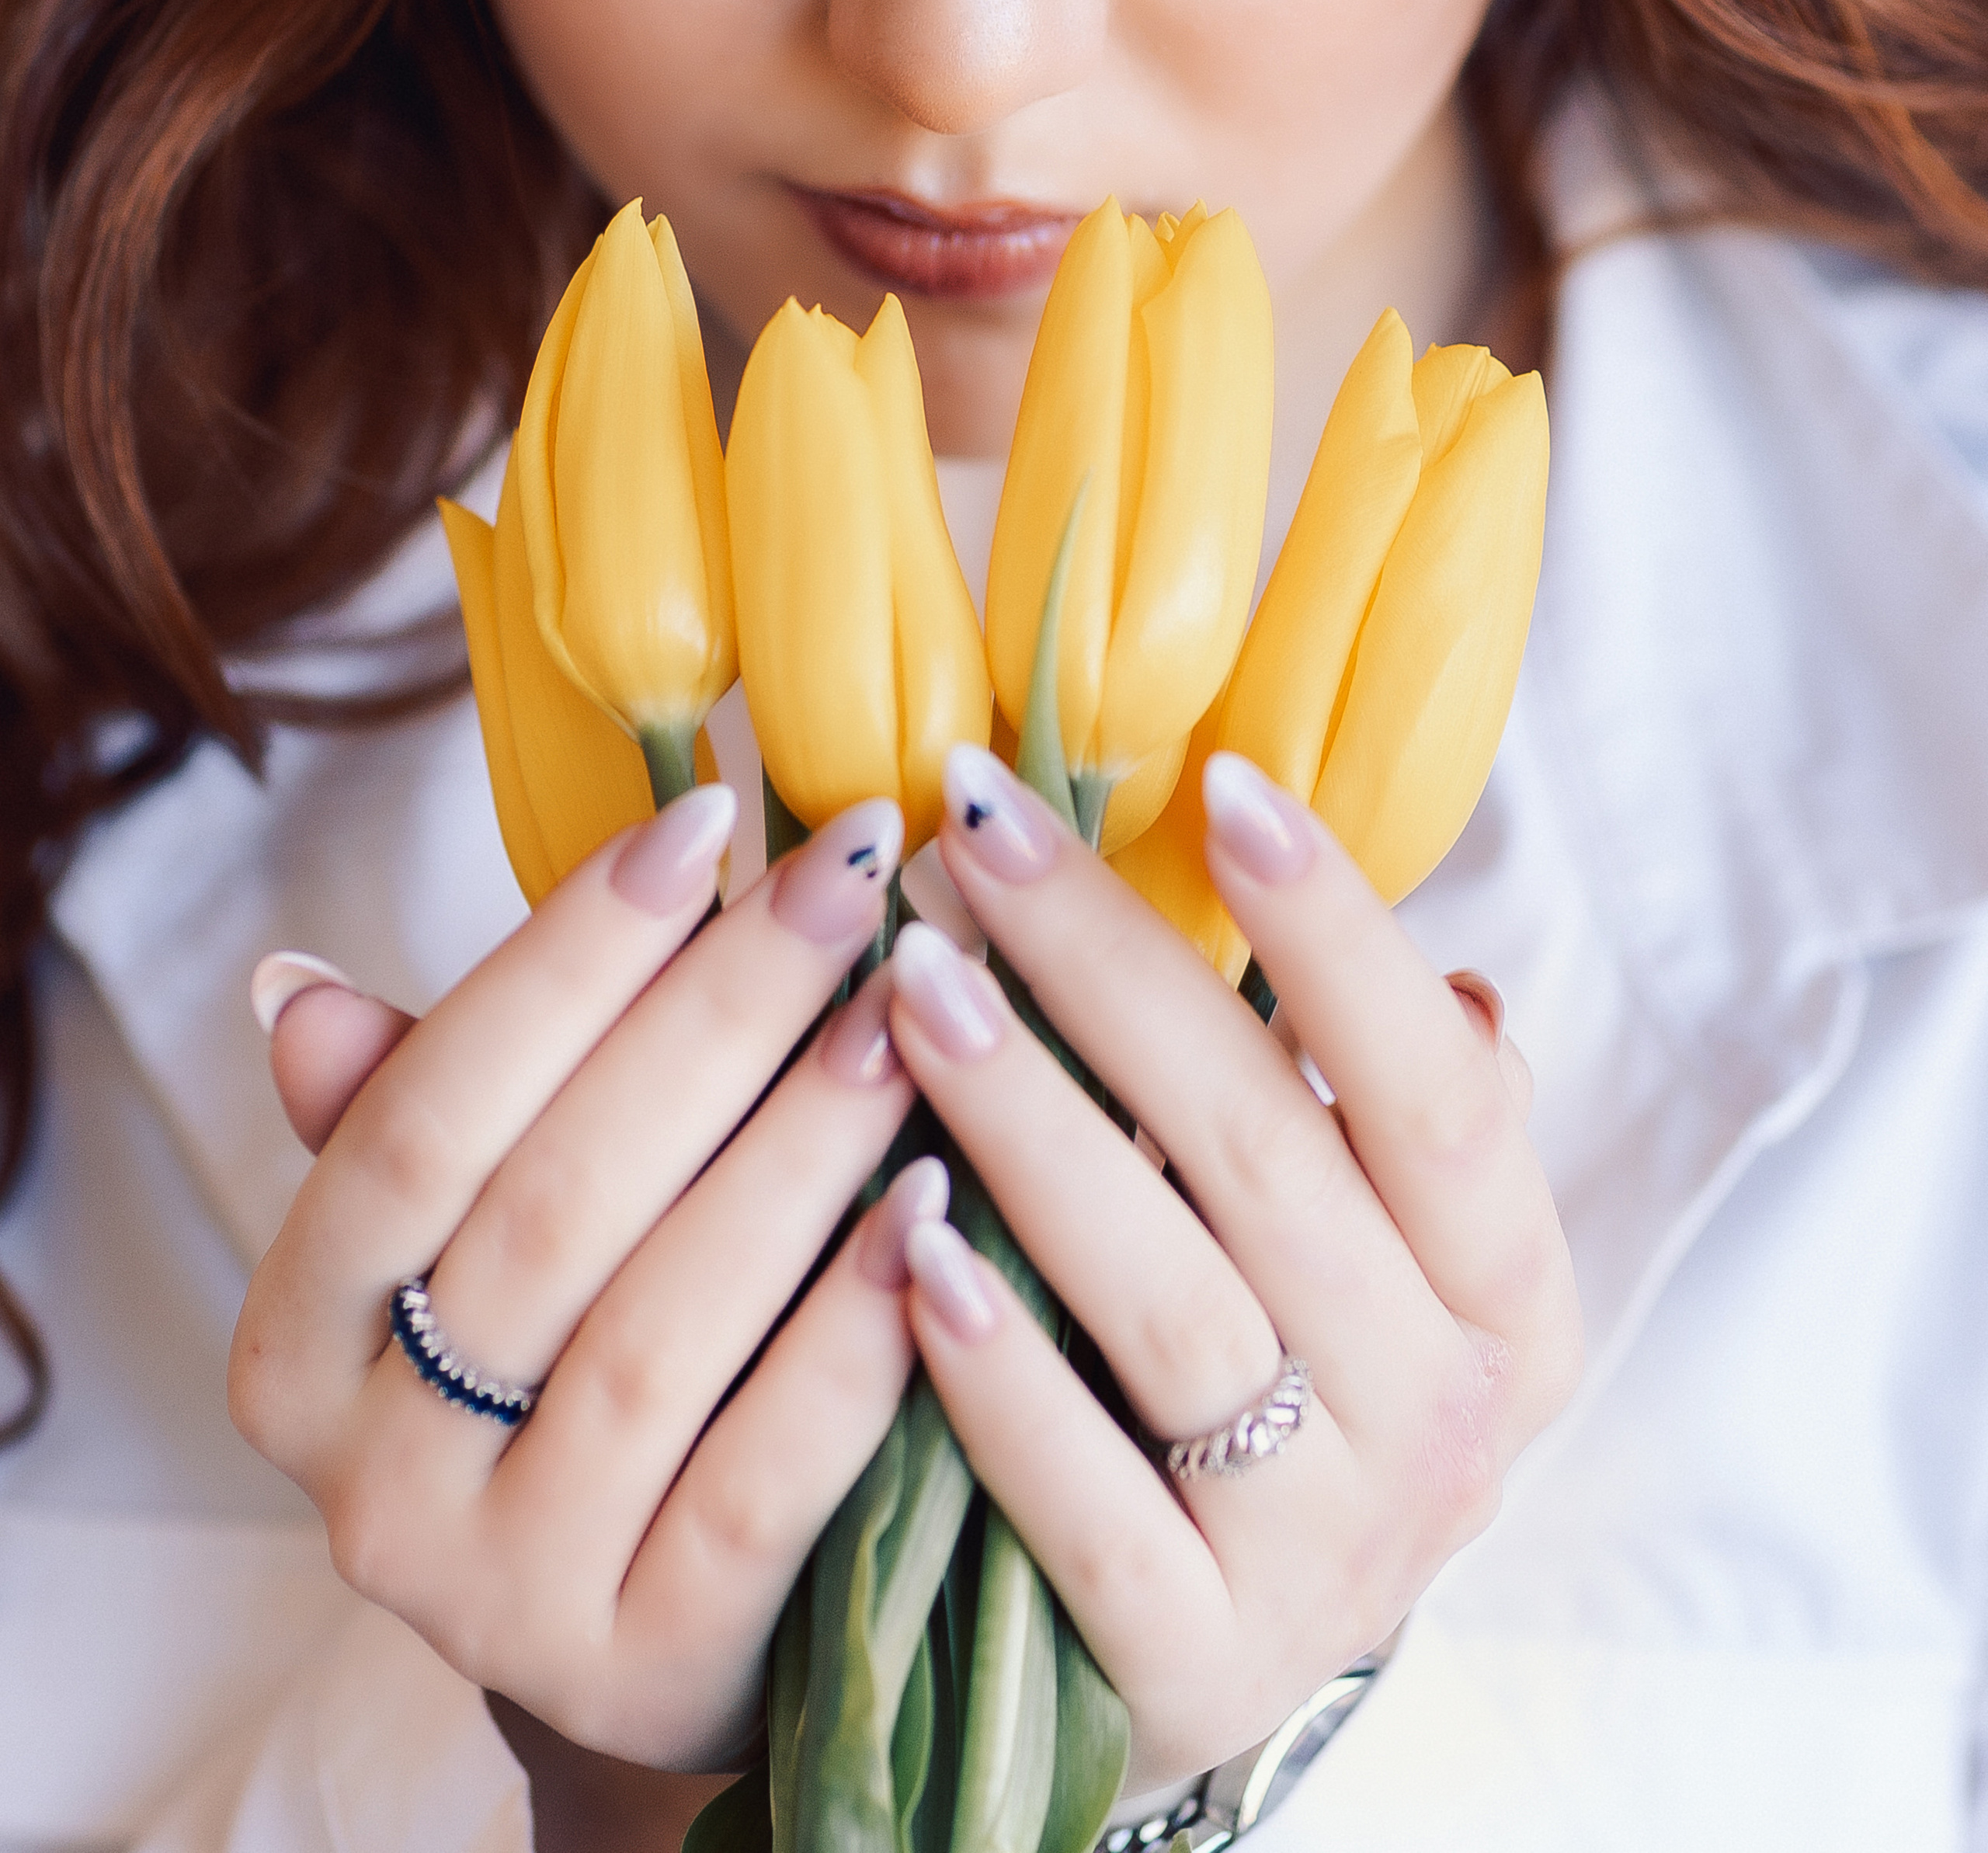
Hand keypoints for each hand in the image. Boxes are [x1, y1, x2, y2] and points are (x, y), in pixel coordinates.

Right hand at [230, 784, 937, 1770]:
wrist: (669, 1625)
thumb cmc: (588, 1347)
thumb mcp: (487, 1234)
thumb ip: (417, 1110)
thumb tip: (294, 991)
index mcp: (300, 1346)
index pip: (418, 1117)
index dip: (564, 956)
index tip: (706, 812)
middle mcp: (370, 1485)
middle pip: (552, 1205)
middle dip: (719, 1011)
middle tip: (858, 869)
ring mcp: (502, 1598)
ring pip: (661, 1330)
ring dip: (800, 1147)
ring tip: (915, 1009)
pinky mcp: (648, 1674)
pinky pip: (765, 1480)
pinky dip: (856, 1334)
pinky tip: (943, 1204)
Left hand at [884, 745, 1582, 1791]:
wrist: (1200, 1666)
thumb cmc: (1271, 1381)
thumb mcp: (1361, 1251)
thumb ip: (1356, 1092)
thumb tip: (1348, 898)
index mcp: (1506, 1295)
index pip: (1439, 1086)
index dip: (1339, 932)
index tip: (1218, 782)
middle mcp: (1446, 1423)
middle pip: (1266, 1157)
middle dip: (1106, 971)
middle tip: (971, 834)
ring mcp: (1330, 1558)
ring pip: (1171, 1305)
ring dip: (1031, 1130)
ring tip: (909, 992)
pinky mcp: (1198, 1670)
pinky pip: (1092, 1509)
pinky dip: (1001, 1379)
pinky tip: (902, 1254)